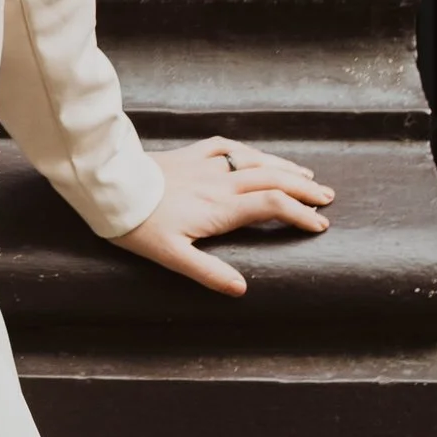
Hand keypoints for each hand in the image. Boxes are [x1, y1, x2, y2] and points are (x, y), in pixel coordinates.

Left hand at [113, 137, 334, 298]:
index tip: (320, 224)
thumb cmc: (138, 226)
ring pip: (253, 160)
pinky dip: (246, 150)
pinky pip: (225, 147)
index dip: (299, 214)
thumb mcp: (172, 257)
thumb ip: (208, 272)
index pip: (272, 206)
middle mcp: (218, 182)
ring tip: (304, 174)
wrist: (109, 187)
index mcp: (220, 207)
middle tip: (326, 197)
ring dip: (282, 166)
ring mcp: (204, 165)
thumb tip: (242, 289)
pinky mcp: (188, 155)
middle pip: (271, 179)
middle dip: (302, 188)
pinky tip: (253, 154)